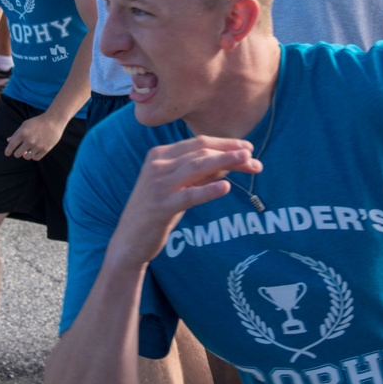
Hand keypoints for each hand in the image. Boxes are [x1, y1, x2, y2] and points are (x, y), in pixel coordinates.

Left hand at [5, 112, 64, 160]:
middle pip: (18, 154)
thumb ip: (16, 133)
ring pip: (27, 157)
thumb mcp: (25, 124)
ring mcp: (38, 145)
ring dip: (26, 155)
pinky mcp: (45, 149)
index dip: (7, 151)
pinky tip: (34, 152)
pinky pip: (36, 158)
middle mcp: (29, 140)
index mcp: (23, 133)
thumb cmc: (38, 122)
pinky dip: (34, 156)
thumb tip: (8, 141)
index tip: (7, 153)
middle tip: (19, 151)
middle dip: (17, 153)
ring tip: (28, 151)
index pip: (11, 146)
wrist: (54, 121)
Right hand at [108, 136, 260, 271]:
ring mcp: (158, 185)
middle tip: (253, 157)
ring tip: (247, 162)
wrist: (129, 240)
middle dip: (230, 153)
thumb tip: (231, 162)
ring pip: (197, 167)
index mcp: (160, 155)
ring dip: (225, 162)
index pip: (198, 143)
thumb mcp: (178, 186)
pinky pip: (189, 195)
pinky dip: (208, 190)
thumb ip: (200, 173)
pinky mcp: (160, 206)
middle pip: (201, 152)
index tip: (248, 148)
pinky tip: (226, 187)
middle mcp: (157, 165)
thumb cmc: (157, 211)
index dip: (225, 144)